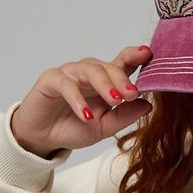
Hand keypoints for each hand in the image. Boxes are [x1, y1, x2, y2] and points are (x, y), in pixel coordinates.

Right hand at [11, 45, 154, 155]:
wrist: (44, 138)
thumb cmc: (74, 127)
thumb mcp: (104, 127)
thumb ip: (124, 116)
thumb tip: (148, 105)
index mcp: (105, 81)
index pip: (122, 63)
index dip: (135, 56)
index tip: (148, 53)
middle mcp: (88, 73)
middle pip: (109, 67)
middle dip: (122, 80)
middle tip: (132, 93)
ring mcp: (70, 74)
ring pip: (90, 70)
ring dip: (104, 85)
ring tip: (115, 101)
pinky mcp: (51, 79)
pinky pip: (66, 84)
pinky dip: (77, 99)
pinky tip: (86, 115)